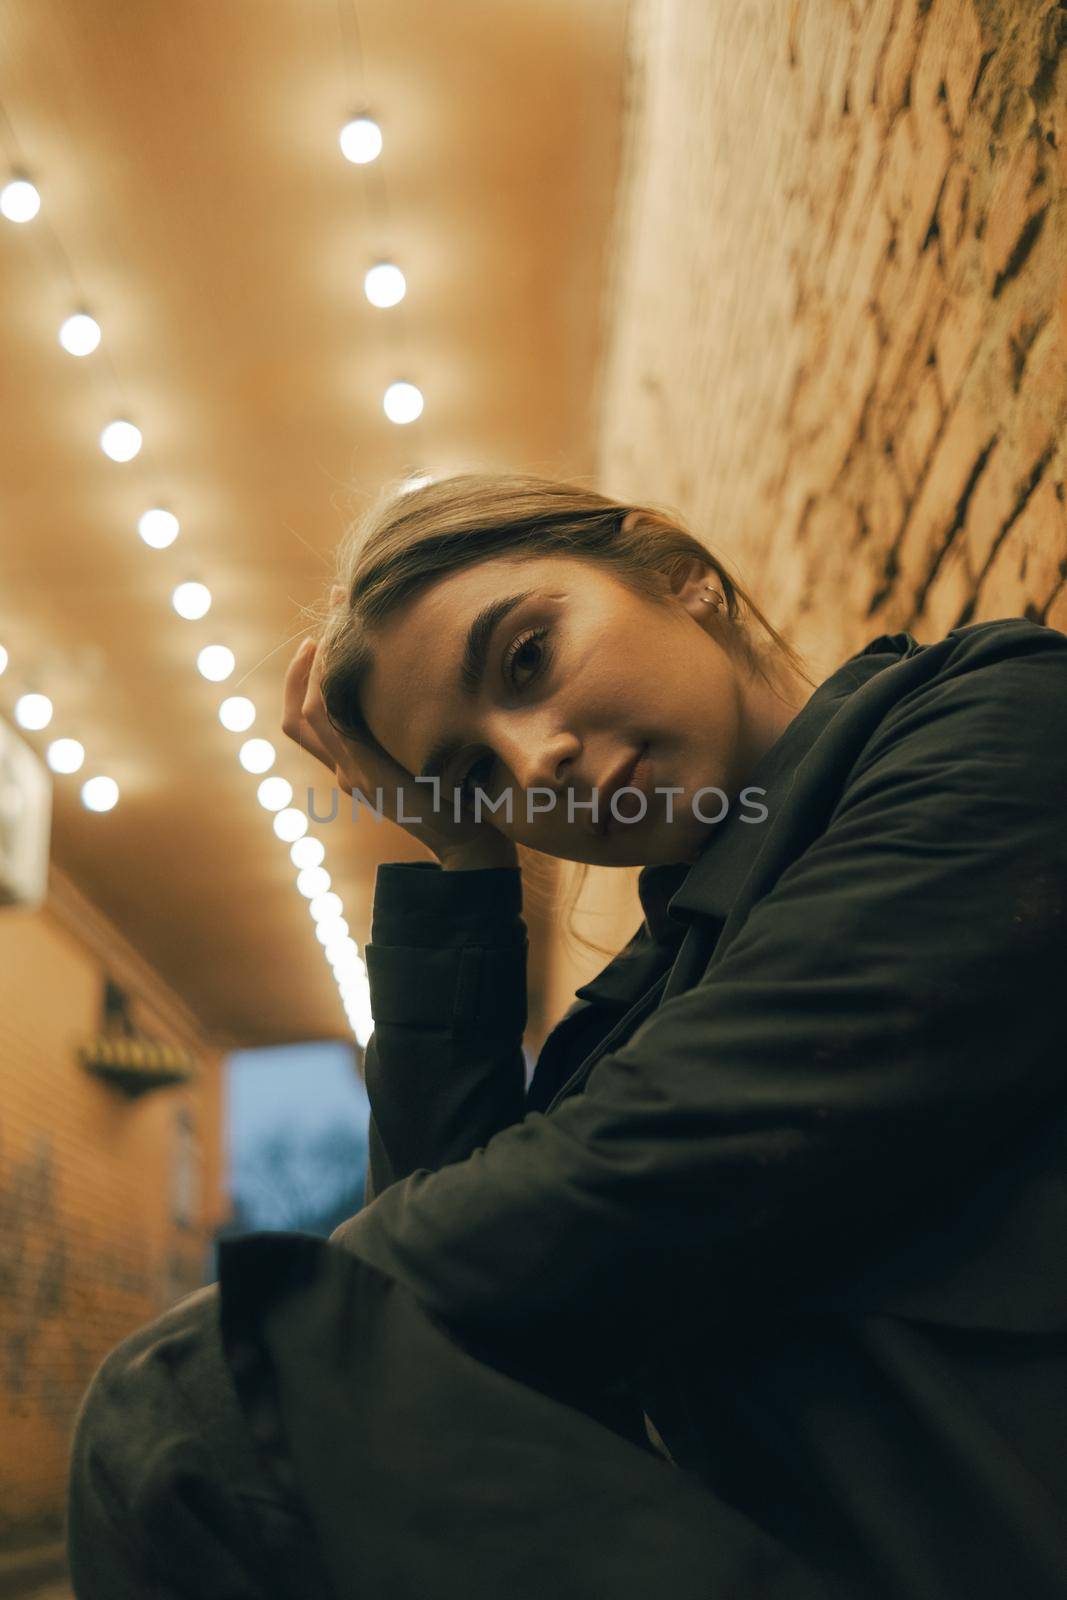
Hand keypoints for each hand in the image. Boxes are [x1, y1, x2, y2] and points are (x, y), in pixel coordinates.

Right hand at [281, 627, 517, 871]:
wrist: (468, 839)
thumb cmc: (459, 796)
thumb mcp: (426, 755)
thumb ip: (409, 731)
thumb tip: (425, 684)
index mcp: (354, 767)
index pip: (306, 719)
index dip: (305, 678)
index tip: (324, 635)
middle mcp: (344, 770)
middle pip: (298, 712)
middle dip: (309, 658)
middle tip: (336, 606)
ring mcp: (351, 774)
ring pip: (311, 711)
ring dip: (321, 661)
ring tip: (342, 620)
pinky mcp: (367, 774)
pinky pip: (332, 723)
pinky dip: (331, 685)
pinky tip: (348, 654)